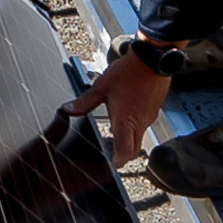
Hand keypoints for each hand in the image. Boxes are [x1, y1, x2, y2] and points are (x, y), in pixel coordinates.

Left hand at [95, 46, 172, 163]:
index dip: (116, 162)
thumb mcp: (101, 86)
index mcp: (126, 121)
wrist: (153, 58)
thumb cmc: (129, 72)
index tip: (108, 164)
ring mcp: (149, 117)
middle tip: (108, 152)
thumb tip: (68, 109)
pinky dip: (133, 127)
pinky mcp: (154, 109)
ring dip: (126, 140)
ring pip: (139, 138)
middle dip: (121, 155)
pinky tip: (124, 115)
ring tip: (112, 133)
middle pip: (133, 150)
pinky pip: (144, 125)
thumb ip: (85, 102)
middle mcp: (140, 123)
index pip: (124, 152)